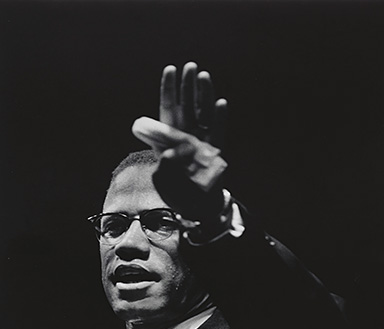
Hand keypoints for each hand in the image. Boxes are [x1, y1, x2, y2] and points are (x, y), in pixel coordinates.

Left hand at [132, 63, 227, 223]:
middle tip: (190, 67)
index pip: (168, 110)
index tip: (170, 70)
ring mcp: (203, 142)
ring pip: (204, 113)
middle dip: (188, 87)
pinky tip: (221, 103)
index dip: (169, 90)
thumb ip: (163, 167)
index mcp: (170, 139)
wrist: (195, 207)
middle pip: (187, 106)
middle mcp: (187, 136)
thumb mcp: (163, 181)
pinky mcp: (216, 151)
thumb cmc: (176, 193)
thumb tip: (171, 155)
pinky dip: (220, 118)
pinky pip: (219, 131)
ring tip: (204, 76)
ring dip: (204, 95)